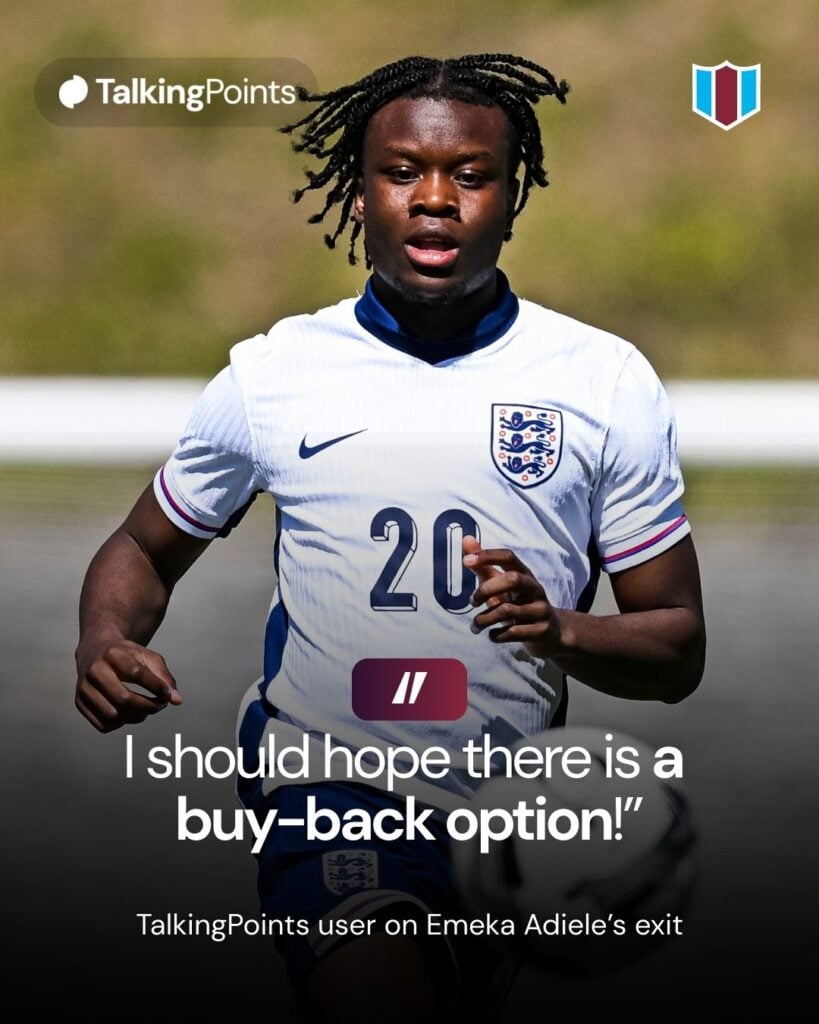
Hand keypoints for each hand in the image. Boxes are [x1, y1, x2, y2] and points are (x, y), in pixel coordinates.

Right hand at [75, 637, 181, 732]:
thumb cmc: (127, 656)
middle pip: (123, 698)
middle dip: (147, 707)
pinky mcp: (79, 702)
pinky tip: (128, 713)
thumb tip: (177, 701)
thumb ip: (164, 677)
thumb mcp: (147, 657)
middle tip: (159, 706)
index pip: (136, 673)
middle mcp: (93, 670)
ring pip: (112, 715)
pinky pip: (103, 724)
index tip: (167, 694)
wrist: (96, 650)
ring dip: (135, 718)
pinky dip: (120, 724)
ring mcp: (83, 688)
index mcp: (112, 653)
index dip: (155, 686)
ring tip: (145, 710)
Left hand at [462, 538, 562, 657]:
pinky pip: (513, 632)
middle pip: (512, 579)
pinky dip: (497, 635)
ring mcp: (540, 609)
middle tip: (471, 602)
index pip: (509, 556)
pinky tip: (491, 635)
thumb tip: (465, 538)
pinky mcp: (541, 630)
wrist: (550, 633)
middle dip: (486, 589)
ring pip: (508, 610)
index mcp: (524, 574)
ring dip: (484, 619)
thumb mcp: (502, 585)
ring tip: (475, 626)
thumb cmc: (519, 604)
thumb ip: (483, 566)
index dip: (488, 555)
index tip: (465, 561)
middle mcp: (535, 588)